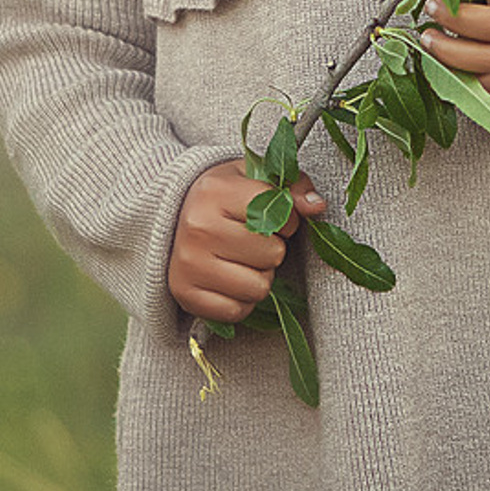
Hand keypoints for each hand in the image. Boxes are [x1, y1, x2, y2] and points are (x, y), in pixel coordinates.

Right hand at [167, 160, 325, 324]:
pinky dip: (242, 300)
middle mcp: (198, 227)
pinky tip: (231, 279)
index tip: (275, 218)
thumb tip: (316, 206)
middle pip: (272, 254)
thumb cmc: (224, 199)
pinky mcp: (185, 294)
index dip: (288, 219)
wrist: (173, 219)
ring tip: (244, 260)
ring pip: (258, 287)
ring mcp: (188, 263)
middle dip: (273, 249)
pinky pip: (237, 311)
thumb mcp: (255, 179)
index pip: (279, 213)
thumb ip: (293, 187)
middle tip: (255, 240)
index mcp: (216, 191)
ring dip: (260, 276)